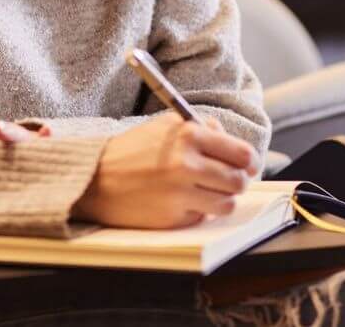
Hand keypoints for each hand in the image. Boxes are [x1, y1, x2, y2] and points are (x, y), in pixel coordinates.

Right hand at [73, 113, 258, 229]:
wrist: (95, 179)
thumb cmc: (131, 151)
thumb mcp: (165, 126)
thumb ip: (201, 128)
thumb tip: (230, 140)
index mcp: (188, 135)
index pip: (241, 153)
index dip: (249, 162)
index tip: (247, 166)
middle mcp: (187, 164)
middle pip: (239, 181)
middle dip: (236, 182)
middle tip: (226, 181)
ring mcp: (180, 194)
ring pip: (227, 204)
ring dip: (221, 199)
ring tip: (205, 192)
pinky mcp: (173, 217)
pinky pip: (203, 216)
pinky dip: (197, 211)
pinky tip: (180, 201)